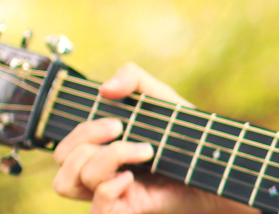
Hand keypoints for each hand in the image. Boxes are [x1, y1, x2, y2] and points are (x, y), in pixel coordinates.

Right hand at [51, 64, 255, 213]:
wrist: (217, 162)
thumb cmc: (187, 133)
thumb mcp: (160, 97)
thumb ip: (133, 78)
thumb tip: (105, 88)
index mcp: (100, 150)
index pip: (63, 146)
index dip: (80, 131)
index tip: (117, 121)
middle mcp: (100, 174)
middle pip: (60, 162)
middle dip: (86, 138)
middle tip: (123, 130)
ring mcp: (111, 194)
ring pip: (67, 184)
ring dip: (102, 160)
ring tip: (143, 152)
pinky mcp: (126, 209)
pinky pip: (96, 208)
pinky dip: (108, 188)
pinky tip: (132, 177)